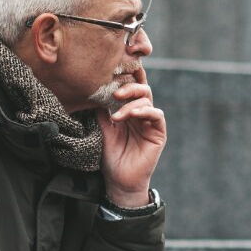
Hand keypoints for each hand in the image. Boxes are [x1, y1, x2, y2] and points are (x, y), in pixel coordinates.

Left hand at [97, 66, 165, 206]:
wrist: (120, 181)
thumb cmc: (111, 156)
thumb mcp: (103, 128)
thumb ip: (102, 110)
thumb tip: (92, 89)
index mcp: (129, 109)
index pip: (130, 87)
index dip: (126, 76)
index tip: (114, 69)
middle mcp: (141, 113)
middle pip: (141, 87)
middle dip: (129, 86)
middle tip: (116, 92)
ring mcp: (151, 122)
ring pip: (147, 99)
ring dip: (132, 103)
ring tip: (118, 115)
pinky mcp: (158, 133)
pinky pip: (156, 115)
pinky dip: (145, 111)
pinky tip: (132, 115)